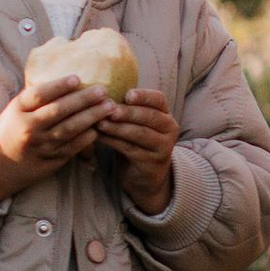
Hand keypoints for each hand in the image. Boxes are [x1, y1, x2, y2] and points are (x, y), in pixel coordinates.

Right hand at [0, 74, 108, 202]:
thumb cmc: (13, 128)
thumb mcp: (16, 109)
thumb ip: (36, 97)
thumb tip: (68, 78)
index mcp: (18, 110)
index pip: (39, 95)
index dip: (59, 86)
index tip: (77, 78)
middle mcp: (28, 128)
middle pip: (58, 111)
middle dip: (83, 100)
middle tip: (102, 90)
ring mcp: (40, 146)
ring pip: (69, 129)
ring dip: (91, 117)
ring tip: (108, 107)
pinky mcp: (50, 160)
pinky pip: (72, 147)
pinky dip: (87, 137)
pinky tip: (99, 127)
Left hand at [100, 88, 182, 215]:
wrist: (143, 176)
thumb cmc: (136, 144)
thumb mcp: (135, 124)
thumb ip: (125, 110)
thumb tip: (100, 94)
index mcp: (165, 115)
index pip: (159, 99)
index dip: (144, 96)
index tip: (127, 95)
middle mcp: (169, 129)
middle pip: (150, 116)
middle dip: (128, 112)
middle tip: (108, 109)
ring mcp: (163, 147)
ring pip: (140, 134)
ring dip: (118, 128)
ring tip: (100, 123)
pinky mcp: (152, 163)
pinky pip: (131, 149)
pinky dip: (113, 142)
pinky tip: (100, 137)